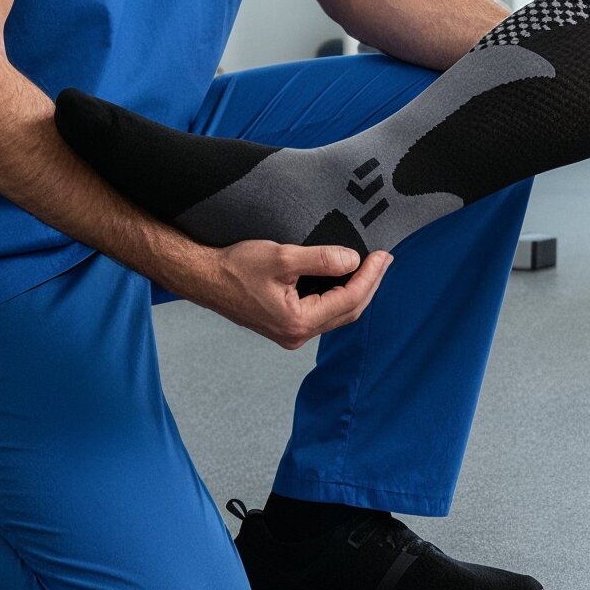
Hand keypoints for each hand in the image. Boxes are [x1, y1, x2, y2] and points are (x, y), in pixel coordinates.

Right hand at [159, 231, 392, 350]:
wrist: (204, 278)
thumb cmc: (236, 268)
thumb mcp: (282, 257)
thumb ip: (320, 259)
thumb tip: (352, 260)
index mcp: (298, 322)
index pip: (349, 300)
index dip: (370, 277)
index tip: (383, 255)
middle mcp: (297, 334)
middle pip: (348, 311)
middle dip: (370, 284)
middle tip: (385, 259)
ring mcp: (291, 332)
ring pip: (337, 314)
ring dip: (357, 291)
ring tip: (372, 267)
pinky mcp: (285, 325)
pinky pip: (323, 312)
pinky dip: (339, 295)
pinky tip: (345, 278)